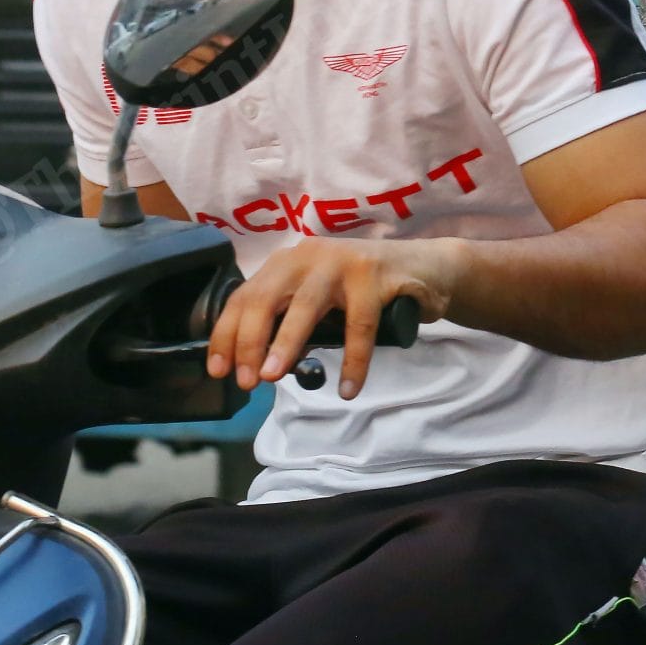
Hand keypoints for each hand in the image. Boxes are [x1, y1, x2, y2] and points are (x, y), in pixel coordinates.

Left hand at [208, 237, 462, 399]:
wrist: (426, 269)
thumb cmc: (365, 292)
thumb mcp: (320, 302)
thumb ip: (291, 323)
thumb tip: (258, 366)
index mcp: (287, 263)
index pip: (244, 297)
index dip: (227, 334)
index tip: (218, 370)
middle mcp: (308, 256)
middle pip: (266, 297)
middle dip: (250, 340)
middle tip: (247, 380)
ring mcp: (342, 262)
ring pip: (305, 305)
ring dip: (285, 343)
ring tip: (274, 376)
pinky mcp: (375, 275)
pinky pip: (359, 325)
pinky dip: (353, 360)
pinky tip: (348, 388)